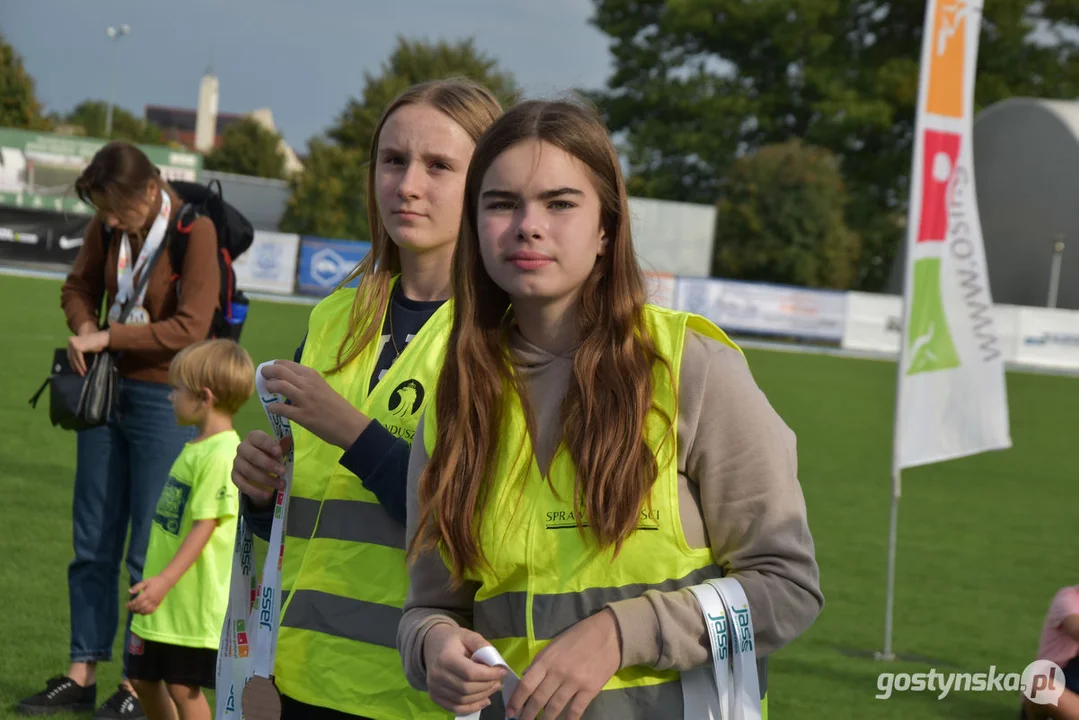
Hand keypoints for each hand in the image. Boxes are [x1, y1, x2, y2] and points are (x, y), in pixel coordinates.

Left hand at [67, 330, 109, 375]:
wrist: (103, 338)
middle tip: (78, 373)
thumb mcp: (85, 348)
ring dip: (79, 367)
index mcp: (71, 340)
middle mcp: (70, 341)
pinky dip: (81, 364)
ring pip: (75, 358)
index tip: (75, 369)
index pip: (70, 354)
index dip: (72, 362)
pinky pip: (79, 358)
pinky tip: (84, 369)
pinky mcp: (77, 347)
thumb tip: (76, 363)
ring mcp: (73, 344)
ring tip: (82, 373)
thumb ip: (79, 352)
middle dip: (75, 366)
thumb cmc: (96, 343)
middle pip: (71, 356)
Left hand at [127, 575, 171, 614]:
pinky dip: (145, 613)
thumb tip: (129, 592)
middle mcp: (151, 599)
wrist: (166, 581)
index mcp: (147, 594)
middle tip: (128, 608)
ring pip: (145, 610)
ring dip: (138, 612)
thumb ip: (137, 587)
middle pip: (140, 607)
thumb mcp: (145, 581)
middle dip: (133, 608)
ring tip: (134, 610)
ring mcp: (155, 603)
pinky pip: (151, 611)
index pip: (137, 601)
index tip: (126, 605)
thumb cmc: (155, 580)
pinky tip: (142, 612)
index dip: (131, 604)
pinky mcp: (158, 604)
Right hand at [232, 430, 291, 507]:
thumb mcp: (276, 449)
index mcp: (253, 437)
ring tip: (281, 485)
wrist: (257, 465)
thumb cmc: (268, 453)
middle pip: (253, 455)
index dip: (269, 445)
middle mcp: (242, 448)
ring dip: (266, 479)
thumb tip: (288, 439)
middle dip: (268, 464)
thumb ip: (282, 446)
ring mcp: (237, 462)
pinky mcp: (234, 476)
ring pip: (249, 471)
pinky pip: (242, 484)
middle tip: (282, 472)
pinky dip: (256, 491)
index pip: (259, 438)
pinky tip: (267, 495)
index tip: (279, 452)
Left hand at [260, 360, 370, 448]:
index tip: (270, 371)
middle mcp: (307, 384)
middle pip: (279, 371)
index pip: (286, 364)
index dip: (274, 366)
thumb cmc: (338, 407)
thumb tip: (288, 383)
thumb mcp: (323, 388)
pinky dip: (272, 408)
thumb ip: (307, 384)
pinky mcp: (302, 416)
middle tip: (263, 377)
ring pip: (278, 386)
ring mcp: (304, 400)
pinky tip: (273, 409)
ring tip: (268, 392)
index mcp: (313, 375)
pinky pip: (280, 409)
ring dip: (269, 388)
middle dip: (267, 372)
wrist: (350, 425)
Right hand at [423, 624, 506, 715]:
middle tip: (498, 681)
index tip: (502, 671)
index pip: (471, 672)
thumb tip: (496, 663)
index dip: (489, 674)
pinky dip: (472, 707)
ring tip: (493, 687)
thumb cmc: (453, 640)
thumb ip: (482, 646)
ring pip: (463, 700)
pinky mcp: (434, 696)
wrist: (432, 645)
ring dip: (482, 696)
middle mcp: (437, 675)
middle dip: (487, 686)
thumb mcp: (468, 635)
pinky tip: (484, 701)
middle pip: (467, 688)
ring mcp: (434, 688)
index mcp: (446, 657)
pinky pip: (455, 708)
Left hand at [506, 609, 621, 719]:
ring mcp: (574, 682)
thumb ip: (541, 662)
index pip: (526, 684)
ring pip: (554, 708)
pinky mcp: (590, 689)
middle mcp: (558, 672)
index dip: (516, 701)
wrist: (609, 633)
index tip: (510, 712)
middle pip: (538, 699)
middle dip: (527, 715)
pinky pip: (576, 710)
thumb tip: (527, 678)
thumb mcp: (555, 644)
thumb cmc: (579, 636)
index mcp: (546, 659)